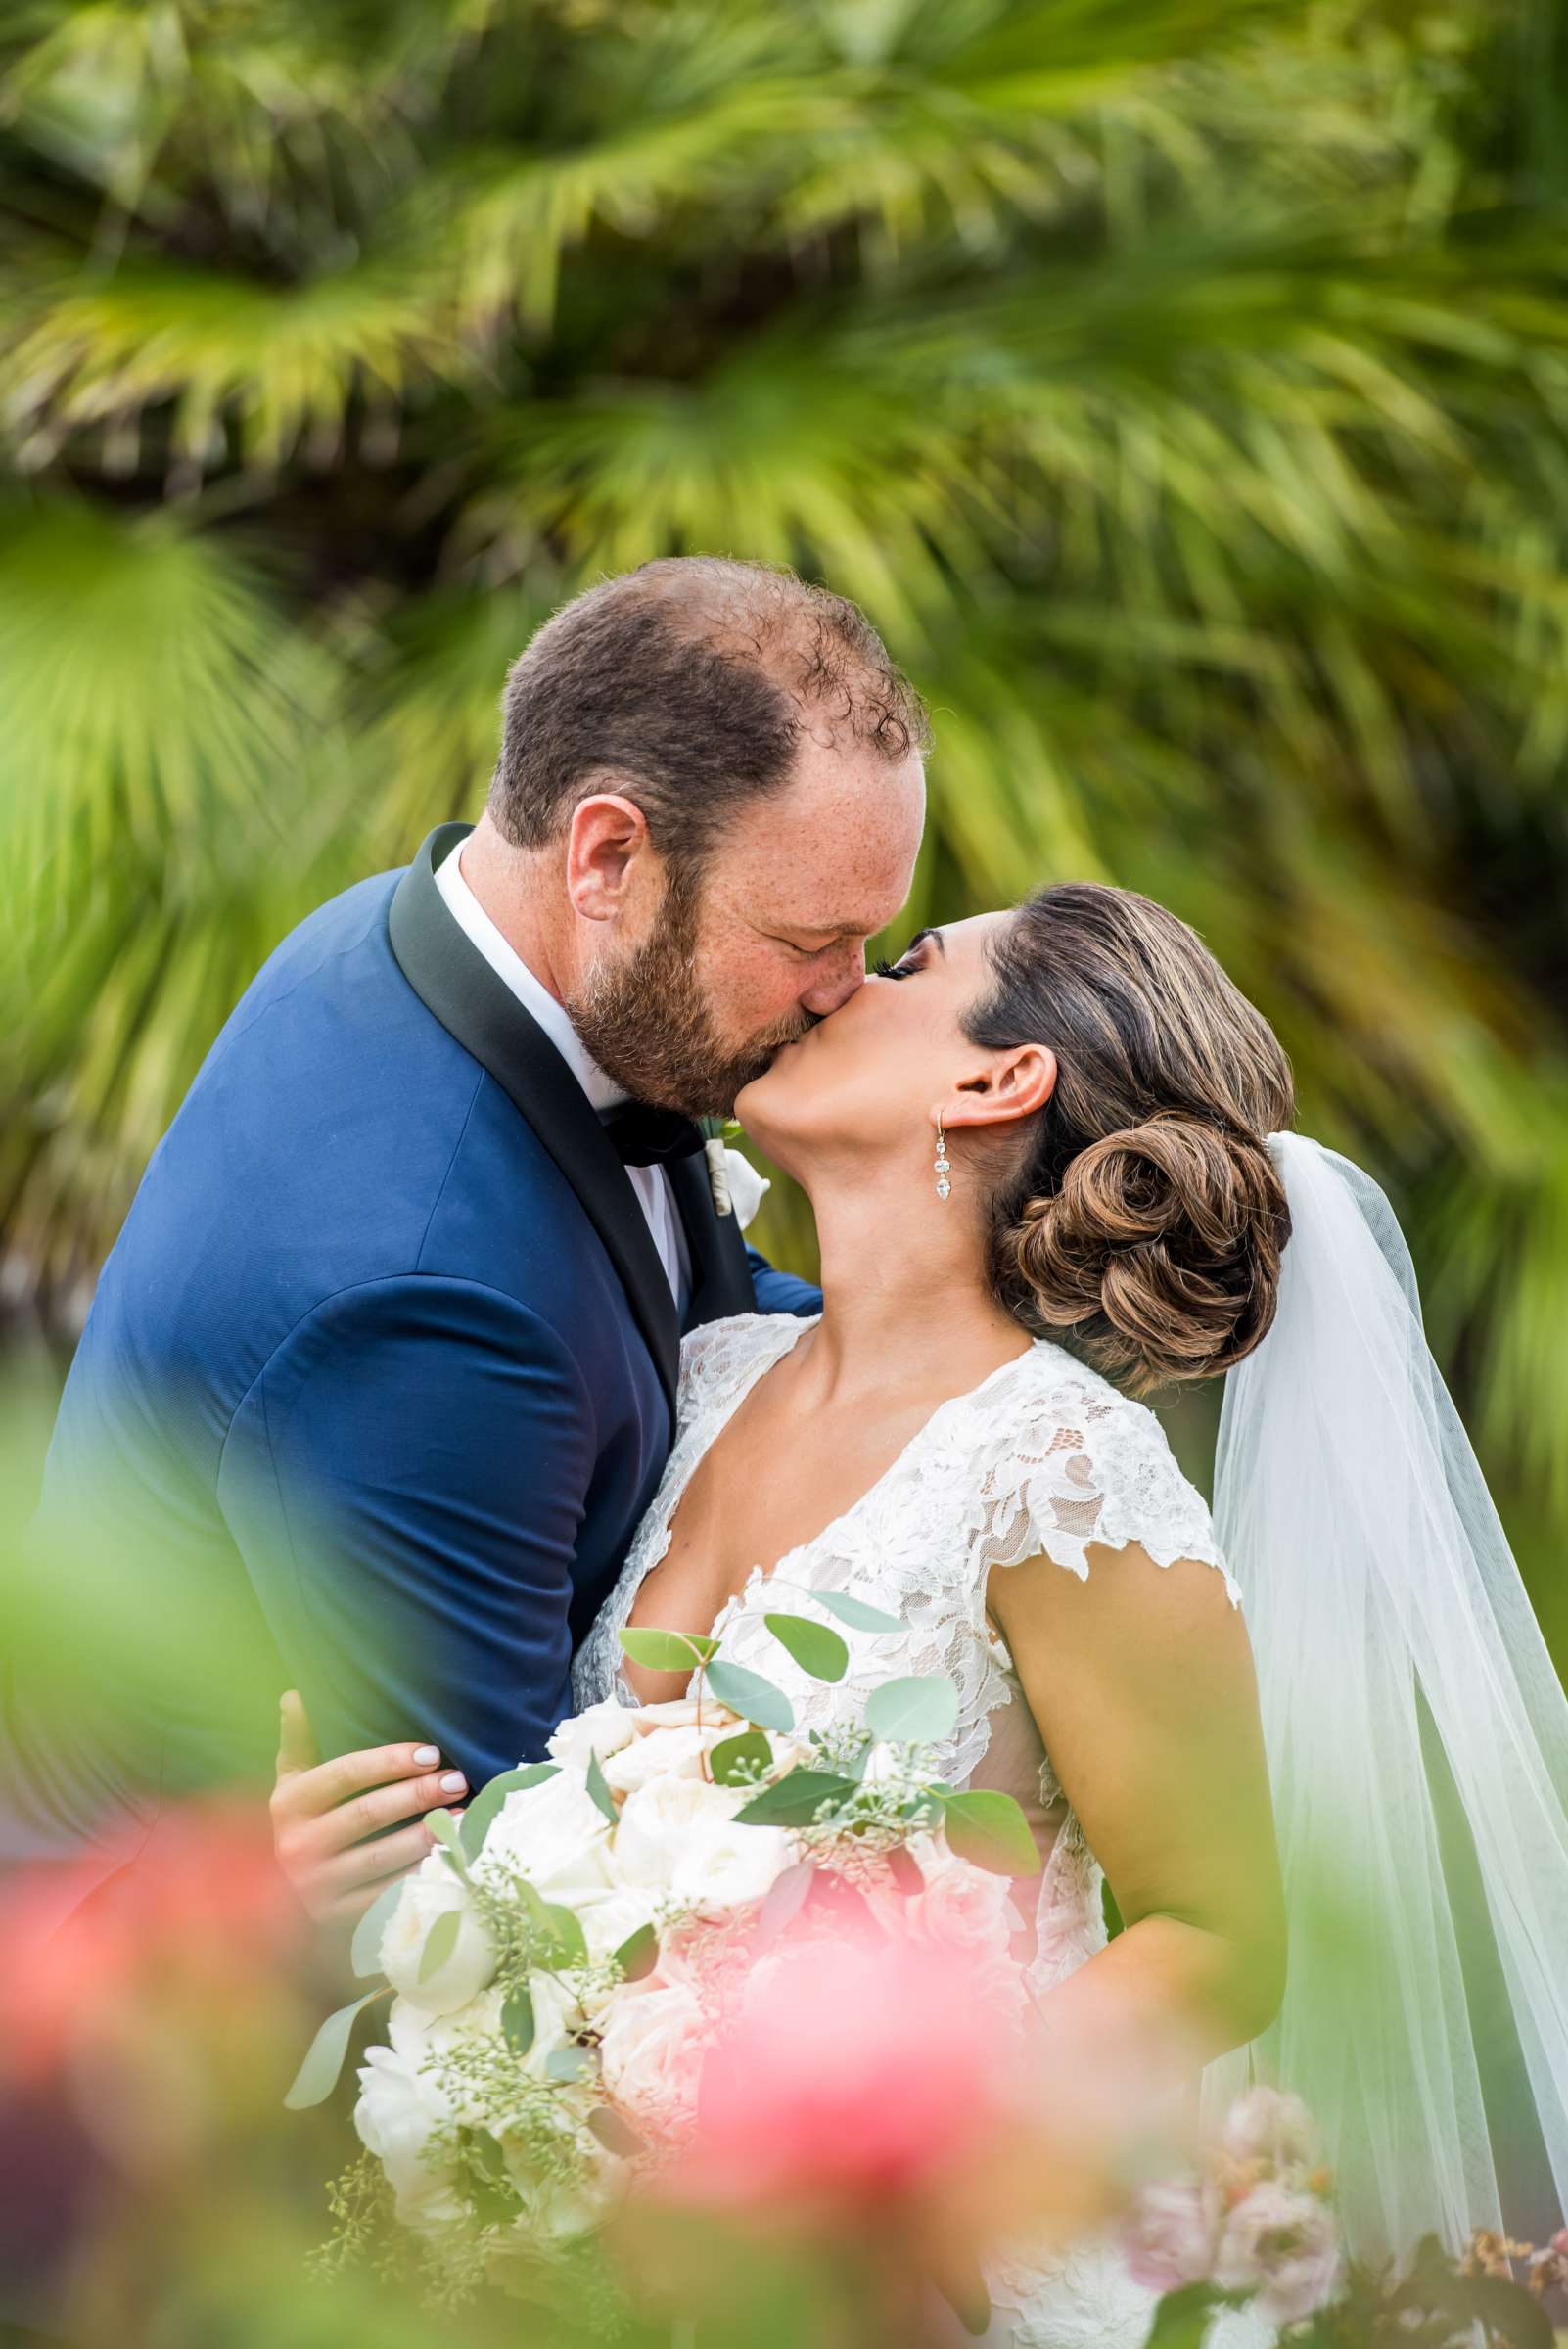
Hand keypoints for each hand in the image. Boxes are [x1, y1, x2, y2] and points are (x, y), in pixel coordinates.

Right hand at [270, 1691, 469, 1925]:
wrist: (283, 1905)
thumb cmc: (305, 1826)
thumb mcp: (292, 1785)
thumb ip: (298, 1741)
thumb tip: (294, 1694)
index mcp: (286, 1804)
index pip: (343, 1774)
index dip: (389, 1761)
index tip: (433, 1753)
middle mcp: (294, 1846)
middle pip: (367, 1813)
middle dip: (418, 1794)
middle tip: (459, 1780)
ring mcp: (314, 1887)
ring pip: (381, 1856)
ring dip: (427, 1835)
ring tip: (464, 1815)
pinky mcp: (335, 1920)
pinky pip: (386, 1895)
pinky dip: (420, 1876)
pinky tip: (450, 1858)